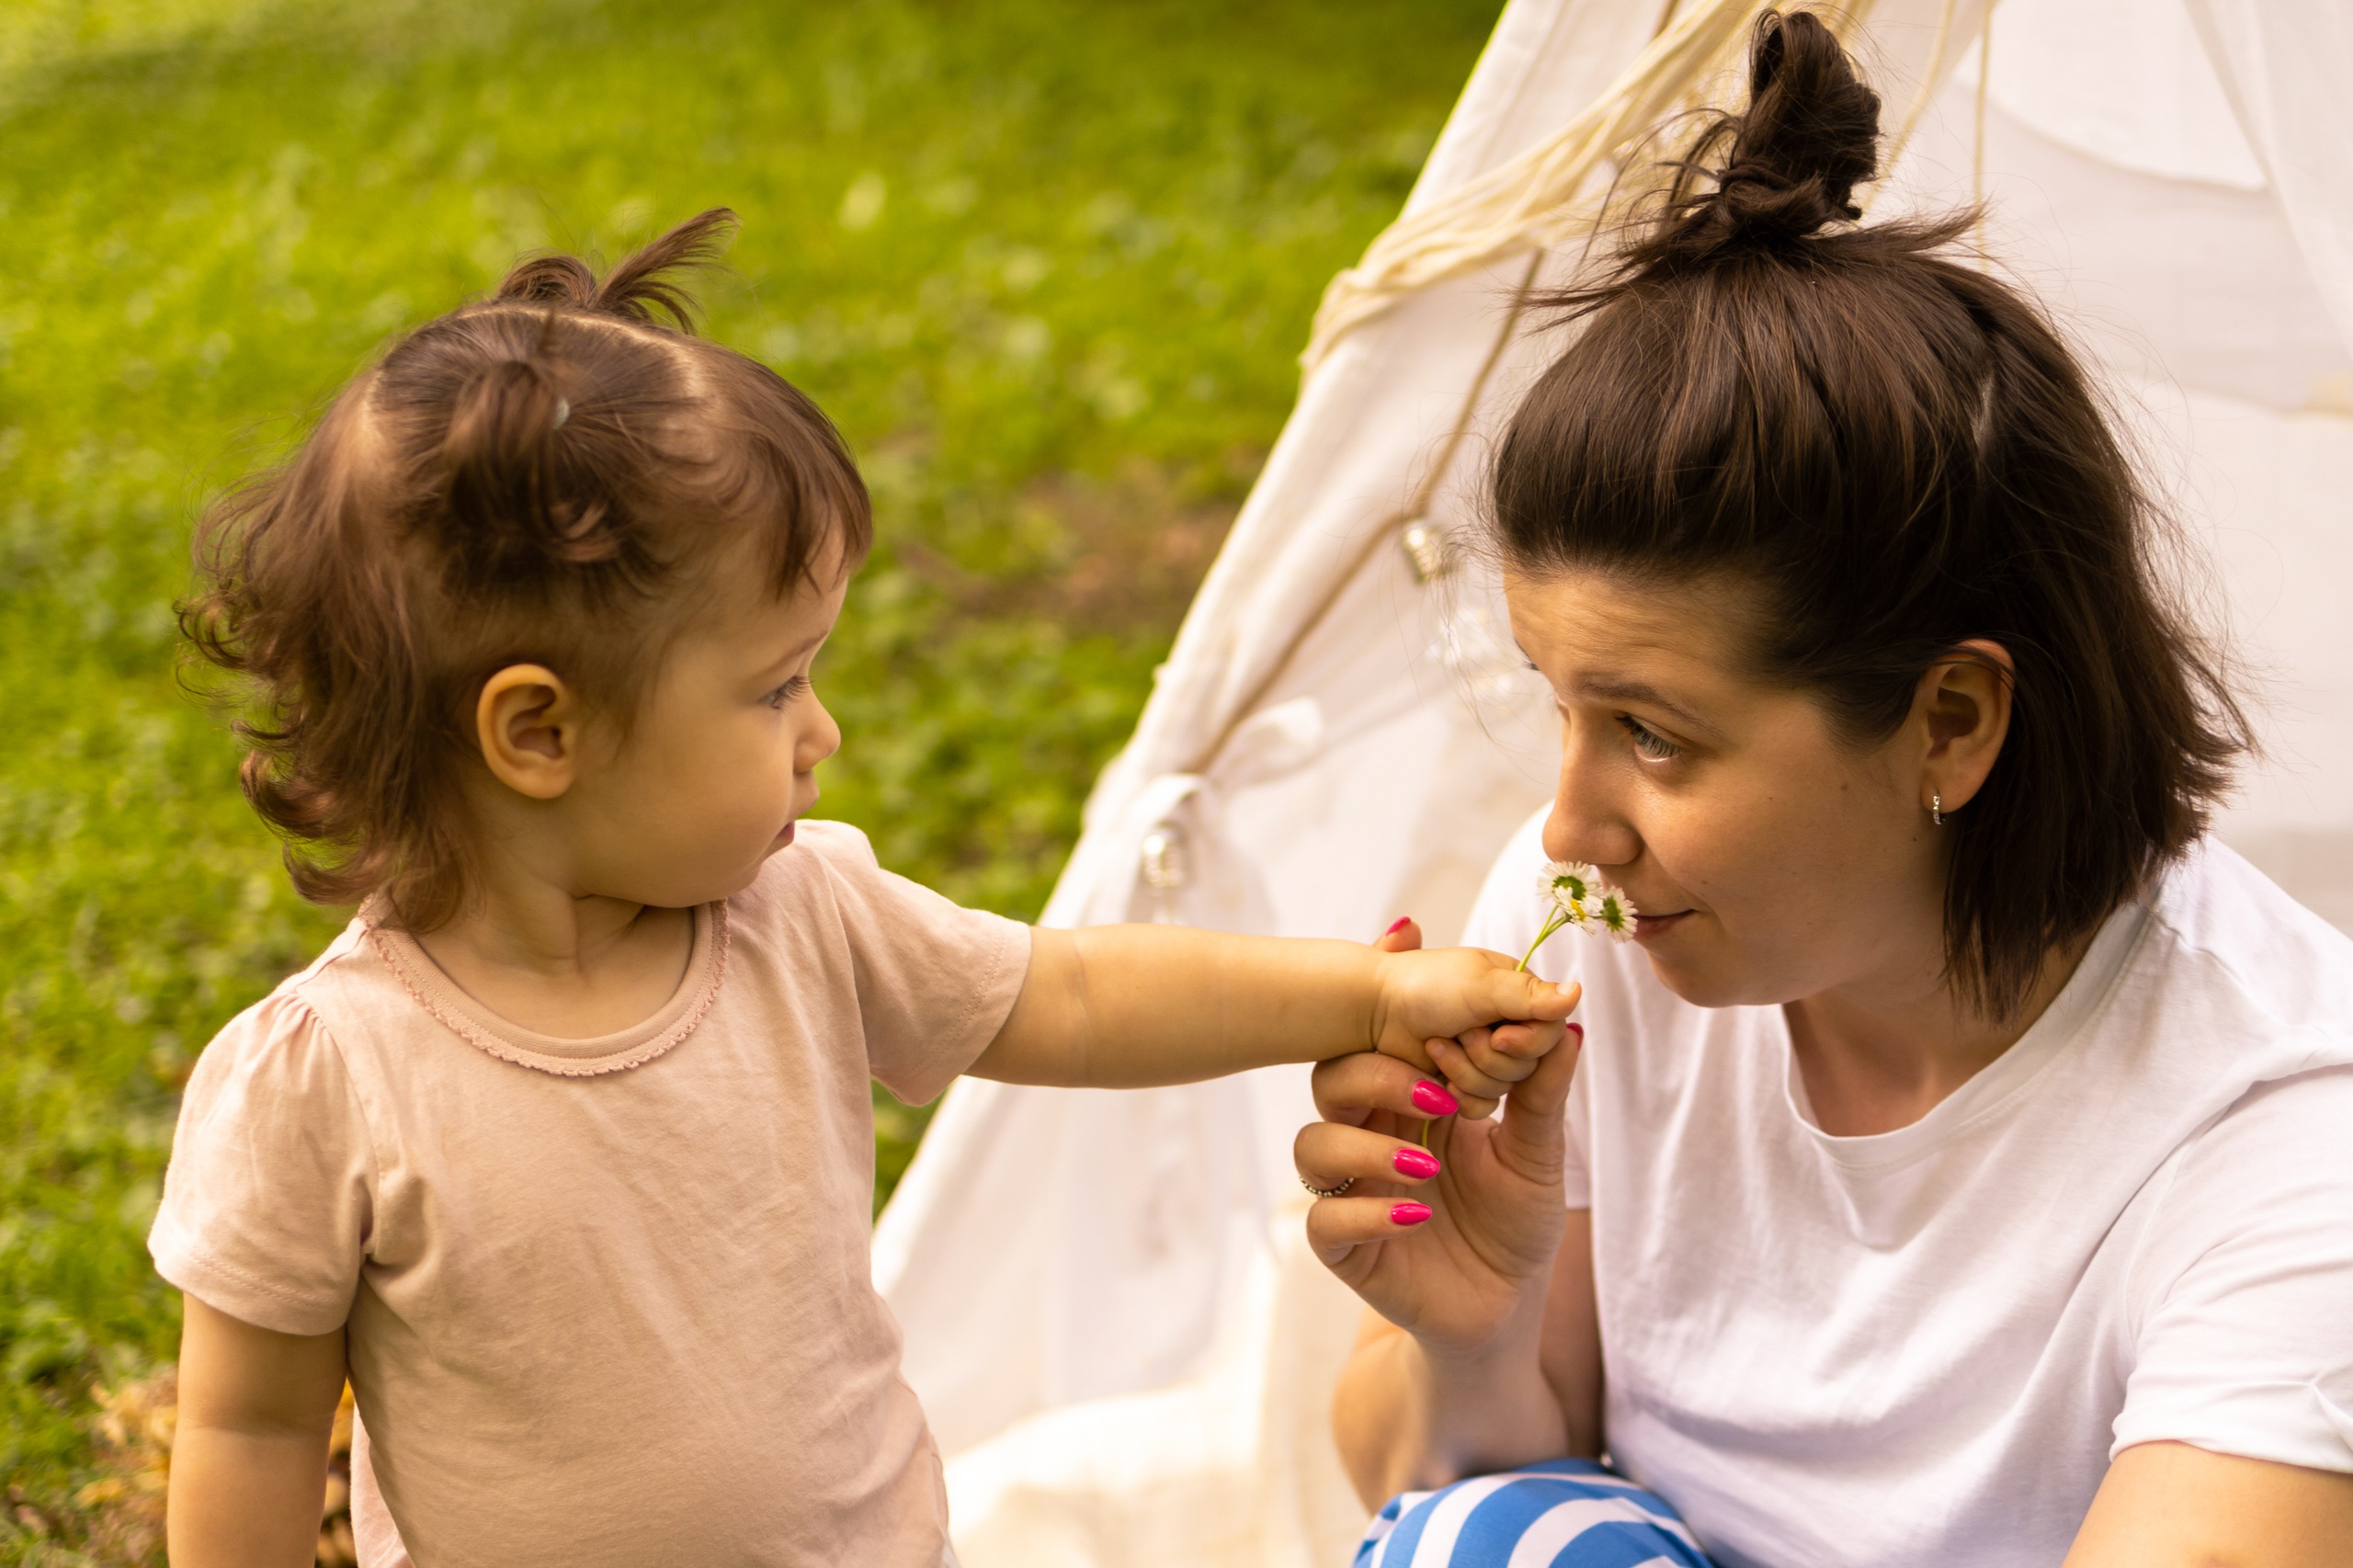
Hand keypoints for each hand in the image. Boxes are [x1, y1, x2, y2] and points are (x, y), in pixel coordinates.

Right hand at [1299, 917, 1582, 1357]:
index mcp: (1409, 1102)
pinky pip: (1323, 1220)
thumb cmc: (1516, 1222)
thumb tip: (1569, 1025)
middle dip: (1375, 1078)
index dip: (1408, 1037)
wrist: (1508, 1306)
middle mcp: (1370, 1136)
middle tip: (1439, 1099)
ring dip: (1366, 1148)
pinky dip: (1364, 1213)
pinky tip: (1416, 1218)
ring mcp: (1352, 1191)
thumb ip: (1542, 1094)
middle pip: (1332, 1079)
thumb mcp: (1537, 1155)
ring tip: (1427, 1167)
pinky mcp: (1345, 1248)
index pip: (1383, 1044)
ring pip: (1313, 1145)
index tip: (1460, 1042)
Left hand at [1368, 924, 1577, 1117]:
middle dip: (1489, 1055)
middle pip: (1529, 1061)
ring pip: (1504, 1085)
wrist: (1368, 1014)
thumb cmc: (1420, 988)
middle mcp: (1503, 1021)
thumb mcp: (1479, 987)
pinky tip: (1435, 1079)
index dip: (1528, 1040)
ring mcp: (1481, 1054)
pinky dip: (1458, 1095)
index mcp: (1513, 991)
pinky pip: (1481, 1103)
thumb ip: (1530, 996)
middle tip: (1458, 1034)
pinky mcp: (1461, 1082)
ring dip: (1467, 1071)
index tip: (1499, 1036)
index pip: (1550, 1027)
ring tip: (1435, 1046)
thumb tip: (1579, 992)